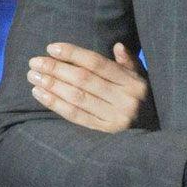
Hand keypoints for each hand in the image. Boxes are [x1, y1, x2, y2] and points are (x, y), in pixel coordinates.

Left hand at [27, 42, 150, 132]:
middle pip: (84, 80)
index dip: (73, 54)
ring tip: (33, 76)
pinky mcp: (104, 134)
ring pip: (77, 98)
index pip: (97, 63)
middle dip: (56, 69)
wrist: (153, 141)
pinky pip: (76, 116)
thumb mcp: (141, 81)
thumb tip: (117, 46)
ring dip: (52, 86)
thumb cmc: (142, 104)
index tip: (51, 48)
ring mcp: (114, 119)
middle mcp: (125, 100)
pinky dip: (56, 104)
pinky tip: (40, 94)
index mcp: (133, 83)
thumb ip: (129, 63)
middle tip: (34, 62)